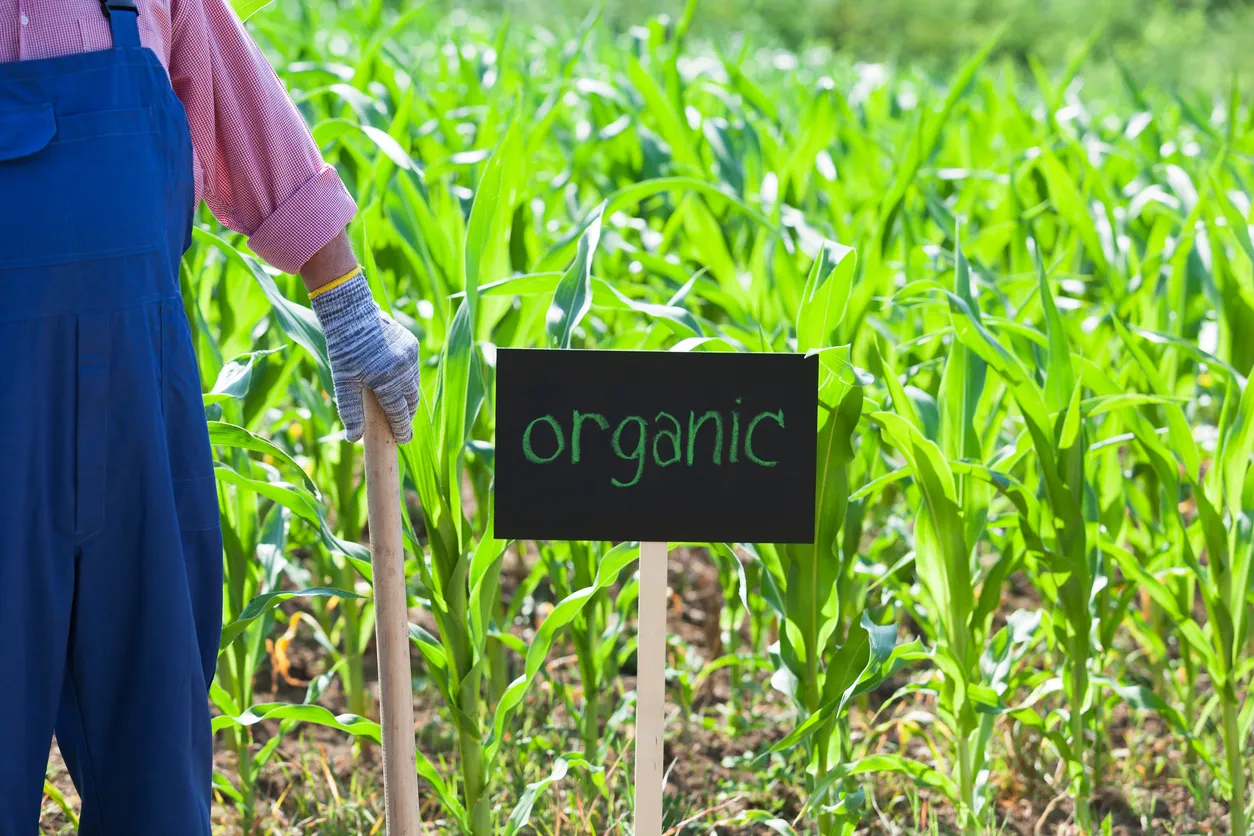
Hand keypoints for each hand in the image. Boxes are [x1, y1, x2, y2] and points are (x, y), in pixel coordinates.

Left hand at [309, 271, 419, 442]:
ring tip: (398, 406)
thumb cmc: (344, 347)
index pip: (399, 412)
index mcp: (387, 380)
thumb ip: (350, 410)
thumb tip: (353, 438)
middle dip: (407, 415)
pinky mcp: (412, 344)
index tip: (404, 440)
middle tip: (401, 426)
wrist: (352, 311)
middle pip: (411, 401)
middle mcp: (404, 369)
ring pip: (414, 385)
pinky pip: (412, 369)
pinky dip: (406, 378)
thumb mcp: (342, 381)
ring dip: (407, 397)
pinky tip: (395, 381)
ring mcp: (410, 355)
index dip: (402, 429)